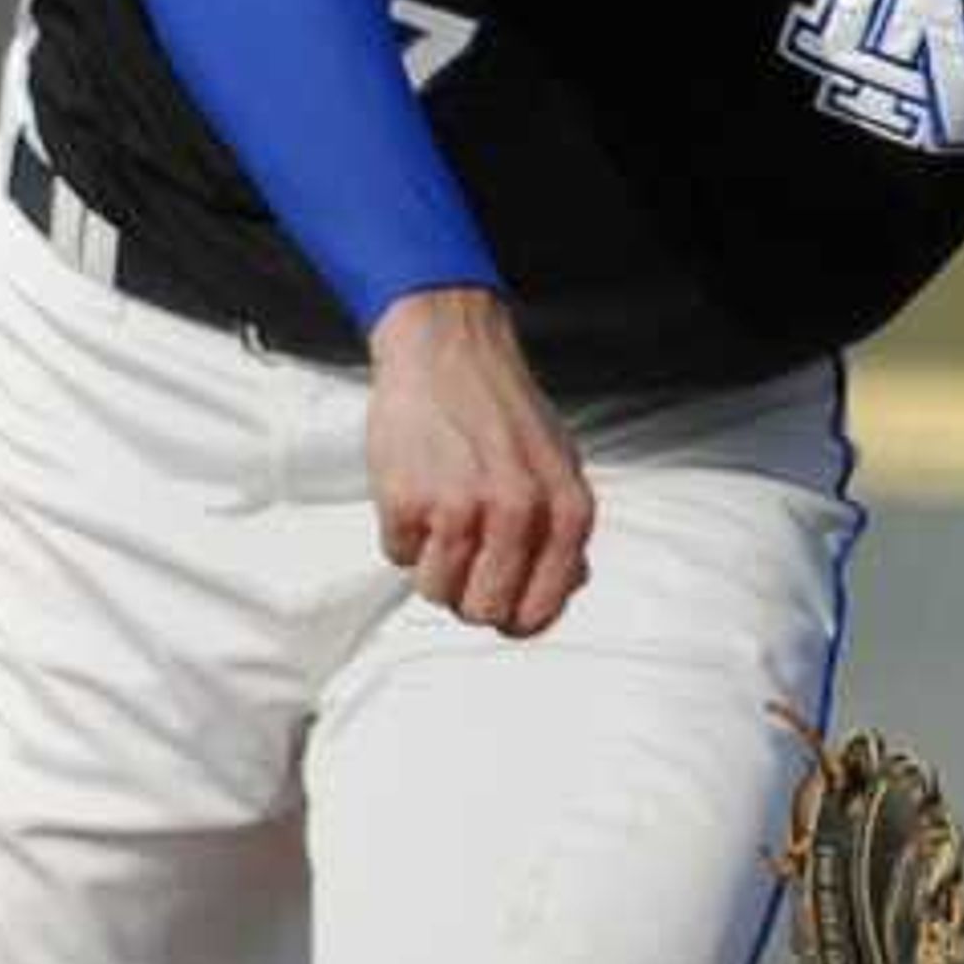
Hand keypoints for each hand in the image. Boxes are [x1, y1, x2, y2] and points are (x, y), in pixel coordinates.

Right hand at [363, 282, 594, 636]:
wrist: (447, 347)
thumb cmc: (503, 406)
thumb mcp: (560, 463)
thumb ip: (565, 530)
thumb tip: (566, 586)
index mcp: (565, 512)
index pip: (538, 612)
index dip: (514, 616)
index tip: (498, 599)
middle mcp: (518, 514)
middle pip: (483, 612)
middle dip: (469, 595)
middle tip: (462, 558)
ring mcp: (458, 508)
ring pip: (435, 591)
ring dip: (431, 565)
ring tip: (436, 520)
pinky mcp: (405, 498)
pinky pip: (397, 555)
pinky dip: (401, 534)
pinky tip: (414, 492)